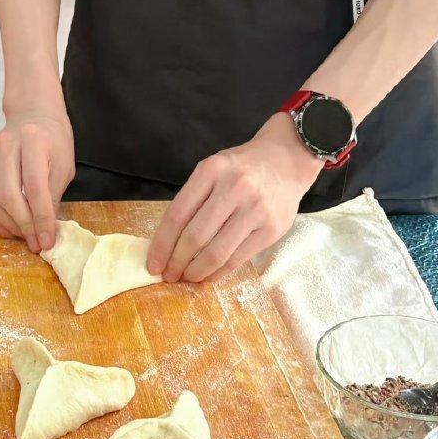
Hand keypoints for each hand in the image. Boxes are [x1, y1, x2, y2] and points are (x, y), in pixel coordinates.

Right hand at [0, 111, 74, 252]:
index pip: (35, 187)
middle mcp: (8, 145)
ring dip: (9, 226)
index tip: (48, 240)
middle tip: (37, 243)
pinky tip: (10, 228)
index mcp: (34, 141)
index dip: (41, 218)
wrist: (33, 113)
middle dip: (24, 226)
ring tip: (25, 237)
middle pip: (9, 195)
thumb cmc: (53, 138)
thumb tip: (46, 229)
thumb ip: (53, 194)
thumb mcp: (64, 164)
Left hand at [146, 112, 323, 283]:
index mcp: (211, 170)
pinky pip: (238, 259)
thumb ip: (192, 199)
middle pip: (195, 236)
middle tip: (168, 275)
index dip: (161, 244)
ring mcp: (255, 209)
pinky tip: (208, 275)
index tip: (152, 263)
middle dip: (176, 262)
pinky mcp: (272, 229)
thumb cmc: (241, 169)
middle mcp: (234, 187)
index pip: (177, 214)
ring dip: (196, 271)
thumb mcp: (213, 169)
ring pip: (216, 252)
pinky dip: (218, 272)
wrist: (285, 161)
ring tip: (186, 277)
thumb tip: (167, 243)